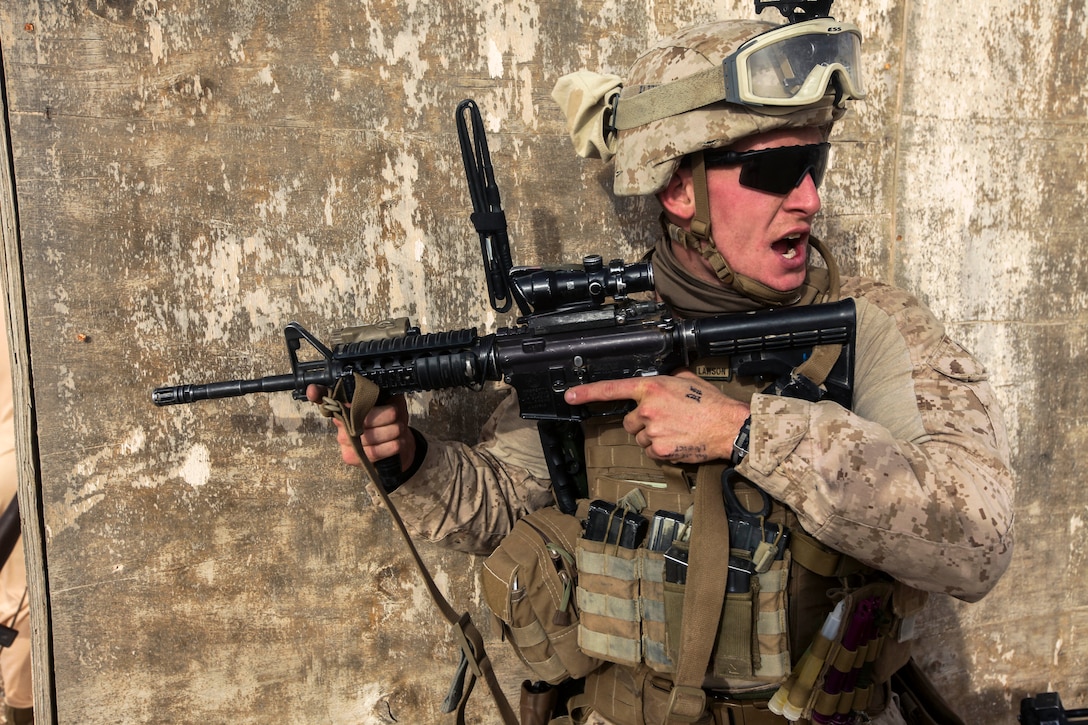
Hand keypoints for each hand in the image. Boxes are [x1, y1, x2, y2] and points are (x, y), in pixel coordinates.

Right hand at [305, 384, 415, 469]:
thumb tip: (383, 382)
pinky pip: (373, 451)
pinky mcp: (350, 458)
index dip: (317, 393)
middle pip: (360, 415)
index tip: (313, 391)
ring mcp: (343, 440)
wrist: (399, 445)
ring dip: (392, 430)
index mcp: (347, 404)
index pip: (324, 397)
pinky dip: (392, 445)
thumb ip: (384, 392)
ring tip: (398, 428)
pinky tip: (396, 442)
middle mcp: (340, 421)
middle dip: (386, 415)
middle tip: (395, 414)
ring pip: (370, 435)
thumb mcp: (391, 401)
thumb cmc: (392, 420)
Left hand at [563, 370, 748, 463]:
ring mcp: (652, 431)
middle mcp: (648, 409)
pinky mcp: (659, 450)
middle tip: (665, 420)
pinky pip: (650, 451)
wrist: (728, 427)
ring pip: (640, 438)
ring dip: (652, 436)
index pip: (612, 389)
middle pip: (629, 421)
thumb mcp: (687, 379)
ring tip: (675, 430)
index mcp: (652, 388)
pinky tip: (677, 441)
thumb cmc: (711, 404)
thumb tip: (663, 375)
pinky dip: (661, 449)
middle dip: (642, 422)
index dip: (587, 393)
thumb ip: (668, 377)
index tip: (570, 396)